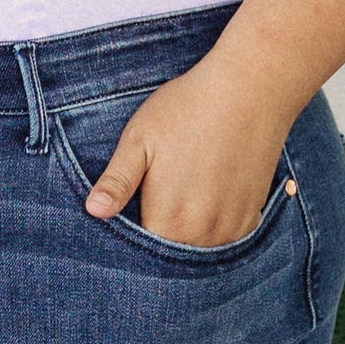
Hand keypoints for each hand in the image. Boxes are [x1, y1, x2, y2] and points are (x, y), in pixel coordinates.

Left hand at [84, 59, 293, 244]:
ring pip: (197, 247)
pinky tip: (208, 193)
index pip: (140, 250)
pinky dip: (213, 225)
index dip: (131, 233)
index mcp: (167, 220)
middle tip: (161, 190)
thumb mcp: (139, 140)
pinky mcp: (251, 217)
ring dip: (187, 232)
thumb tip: (93, 211)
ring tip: (184, 190)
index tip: (133, 208)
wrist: (249, 90)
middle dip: (159, 233)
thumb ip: (117, 182)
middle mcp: (201, 234)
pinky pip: (224, 238)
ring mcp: (230, 228)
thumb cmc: (187, 109)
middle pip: (169, 253)